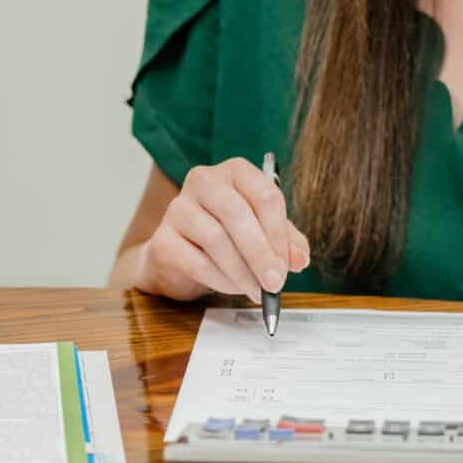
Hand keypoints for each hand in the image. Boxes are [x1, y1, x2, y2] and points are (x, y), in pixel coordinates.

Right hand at [141, 159, 309, 300]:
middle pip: (237, 213)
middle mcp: (203, 181)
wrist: (180, 258)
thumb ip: (286, 243)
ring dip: (242, 272)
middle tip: (274, 283)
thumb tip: (299, 260)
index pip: (265, 194)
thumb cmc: (227, 238)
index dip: (279, 234)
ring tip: (256, 291)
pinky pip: (197, 262)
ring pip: (216, 239)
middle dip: (260, 253)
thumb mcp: (264, 234)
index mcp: (234, 172)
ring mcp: (177, 208)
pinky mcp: (162, 240)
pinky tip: (232, 288)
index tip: (289, 265)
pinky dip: (221, 280)